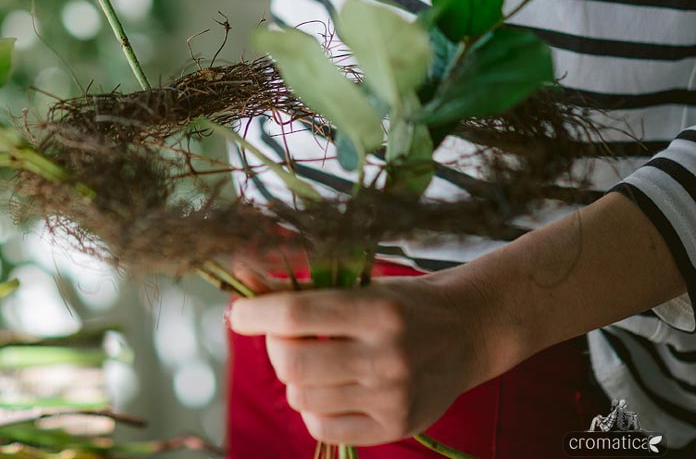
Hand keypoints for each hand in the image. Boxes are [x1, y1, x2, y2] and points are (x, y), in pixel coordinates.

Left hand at [227, 275, 497, 446]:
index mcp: (375, 309)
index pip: (296, 314)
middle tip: (283, 337)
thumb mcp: (357, 284)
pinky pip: (323, 427)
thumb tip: (240, 276)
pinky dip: (312, 408)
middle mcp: (386, 354)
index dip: (255, 314)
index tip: (237, 314)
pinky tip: (330, 388)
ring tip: (315, 360)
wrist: (467, 331)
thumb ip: (299, 287)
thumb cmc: (401, 301)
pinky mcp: (395, 426)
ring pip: (302, 397)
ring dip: (294, 378)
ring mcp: (392, 395)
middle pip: (292, 362)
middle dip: (273, 348)